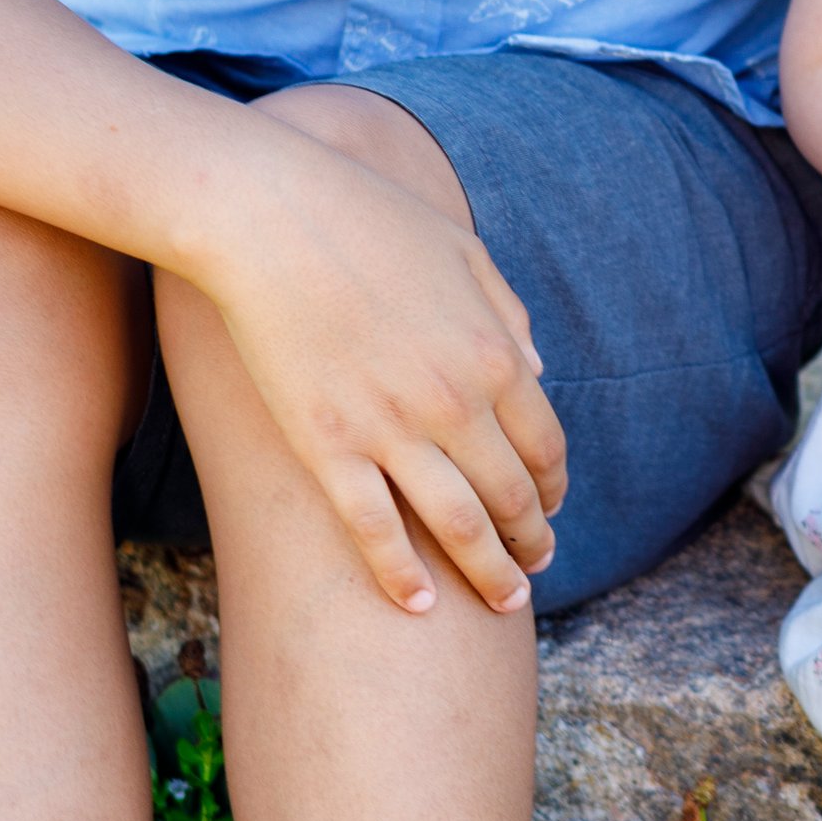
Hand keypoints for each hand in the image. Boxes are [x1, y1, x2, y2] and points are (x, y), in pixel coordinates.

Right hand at [196, 135, 569, 613]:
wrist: (267, 214)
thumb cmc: (366, 217)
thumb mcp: (462, 251)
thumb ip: (507, 313)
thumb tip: (537, 367)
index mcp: (495, 352)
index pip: (545, 446)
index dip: (554, 488)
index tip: (552, 509)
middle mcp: (455, 402)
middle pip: (512, 495)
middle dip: (531, 540)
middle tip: (535, 566)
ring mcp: (391, 429)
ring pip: (458, 526)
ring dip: (490, 572)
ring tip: (504, 601)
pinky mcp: (326, 447)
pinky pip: (373, 529)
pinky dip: (401, 575)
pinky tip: (418, 606)